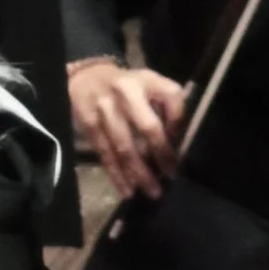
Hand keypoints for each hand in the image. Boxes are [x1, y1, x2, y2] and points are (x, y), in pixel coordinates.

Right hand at [69, 55, 185, 199]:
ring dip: (139, 172)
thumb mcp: (151, 83)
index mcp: (147, 80)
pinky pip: (105, 154)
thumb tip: (178, 139)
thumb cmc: (128, 86)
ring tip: (151, 191)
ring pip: (124, 146)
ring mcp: (105, 109)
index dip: (179, 124)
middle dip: (161, 154)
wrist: (86, 77)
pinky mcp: (90, 125)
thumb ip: (168, 105)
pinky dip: (117, 174)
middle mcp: (126, 92)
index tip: (182, 146)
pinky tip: (127, 190)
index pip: (172, 98)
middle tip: (170, 177)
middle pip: (147, 127)